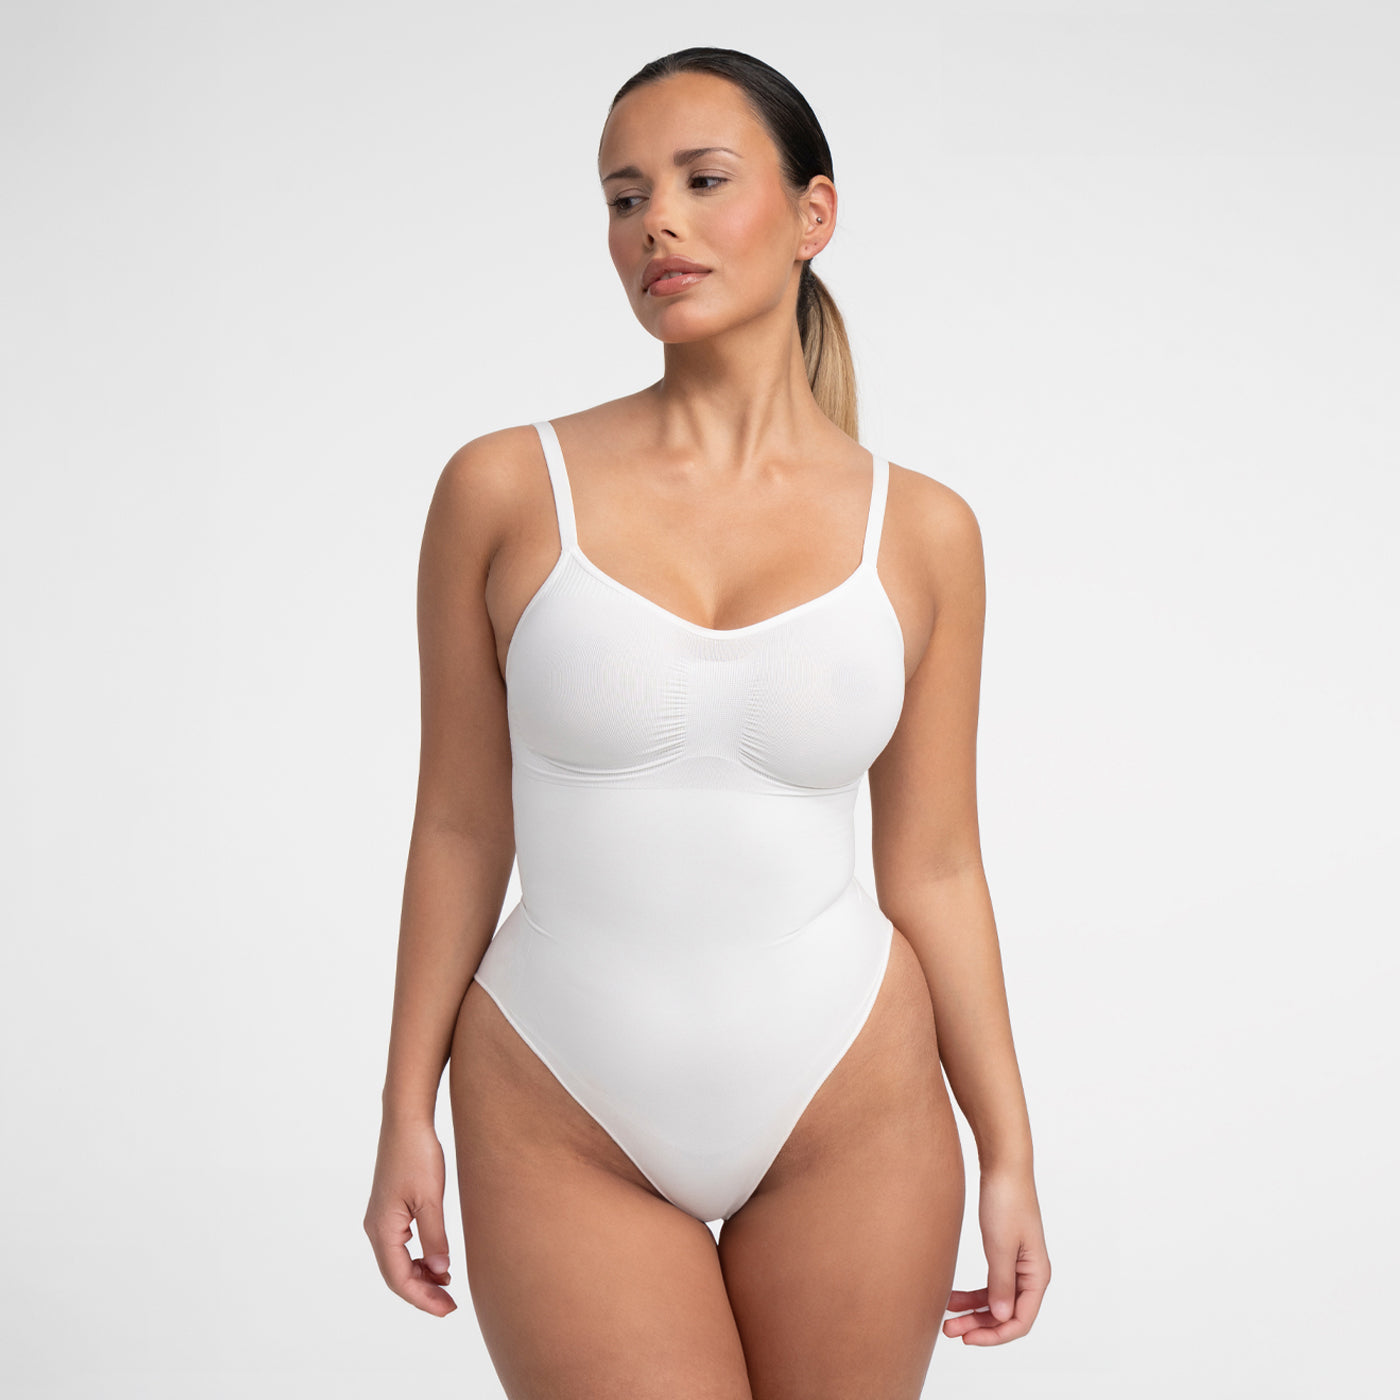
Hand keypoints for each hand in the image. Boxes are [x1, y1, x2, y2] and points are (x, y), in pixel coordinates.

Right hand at [363, 1114, 457, 1316]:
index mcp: (382, 1229)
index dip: (423, 1298)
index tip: (447, 1309)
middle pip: (395, 1274)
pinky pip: (400, 1245)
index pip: (399, 1278)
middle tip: (450, 1305)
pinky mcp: (389, 1209)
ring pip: (397, 1261)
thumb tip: (441, 1270)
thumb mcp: (431, 1198)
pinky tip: (437, 1260)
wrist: (406, 1120)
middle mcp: (376, 1228)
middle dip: (422, 1293)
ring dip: (420, 1276)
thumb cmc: (417, 1154)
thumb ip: (435, 1237)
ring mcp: (380, 1218)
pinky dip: (418, 1258)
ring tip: (447, 1285)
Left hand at [943, 1166, 1049, 1344]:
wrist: (1003, 1166)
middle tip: (949, 1330)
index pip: (1021, 1321)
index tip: (967, 1338)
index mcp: (1037, 1275)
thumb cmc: (1005, 1201)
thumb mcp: (1000, 1246)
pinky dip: (973, 1294)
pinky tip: (953, 1297)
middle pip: (1007, 1314)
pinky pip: (991, 1283)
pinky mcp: (1004, 1253)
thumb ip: (1002, 1284)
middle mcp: (1031, 1274)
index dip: (995, 1335)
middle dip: (979, 1326)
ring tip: (946, 1317)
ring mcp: (1017, 1264)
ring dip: (974, 1312)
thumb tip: (1002, 1319)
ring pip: (997, 1301)